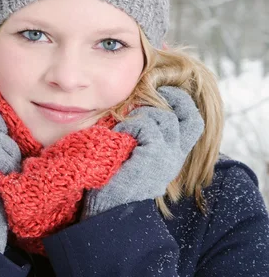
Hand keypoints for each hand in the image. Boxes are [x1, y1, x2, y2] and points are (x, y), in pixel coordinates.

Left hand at [83, 86, 204, 217]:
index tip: (165, 92)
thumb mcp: (133, 157)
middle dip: (175, 98)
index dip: (183, 104)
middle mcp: (175, 156)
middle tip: (155, 92)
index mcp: (172, 156)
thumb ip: (142, 139)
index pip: (194, 124)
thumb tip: (136, 108)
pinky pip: (146, 125)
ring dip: (140, 115)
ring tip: (123, 127)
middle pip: (191, 116)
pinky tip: (118, 135)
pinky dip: (130, 124)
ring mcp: (168, 156)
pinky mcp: (155, 155)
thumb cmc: (113, 183)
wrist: (110, 211)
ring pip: (164, 117)